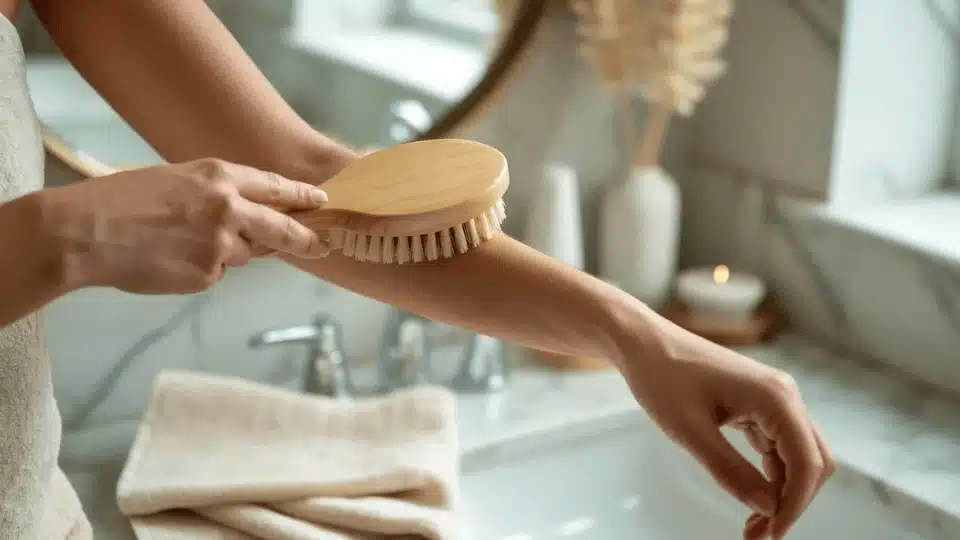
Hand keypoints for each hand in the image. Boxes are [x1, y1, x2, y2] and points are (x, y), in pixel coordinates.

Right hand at [41, 158, 330, 293]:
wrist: (85, 232)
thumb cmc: (122, 200)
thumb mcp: (176, 179)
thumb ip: (218, 194)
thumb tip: (247, 216)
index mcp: (219, 176)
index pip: (276, 186)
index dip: (302, 197)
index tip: (321, 202)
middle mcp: (229, 208)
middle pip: (282, 228)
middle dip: (306, 239)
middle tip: (323, 247)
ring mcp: (221, 244)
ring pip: (245, 253)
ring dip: (230, 251)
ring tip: (183, 242)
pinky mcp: (208, 274)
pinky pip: (217, 273)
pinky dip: (202, 269)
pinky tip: (171, 260)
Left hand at [618, 326, 833, 538]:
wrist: (643, 343)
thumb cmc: (662, 378)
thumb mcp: (690, 432)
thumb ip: (730, 471)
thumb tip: (767, 507)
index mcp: (775, 398)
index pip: (808, 463)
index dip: (794, 505)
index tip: (770, 534)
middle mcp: (784, 395)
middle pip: (812, 461)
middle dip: (791, 502)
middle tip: (759, 535)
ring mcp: (773, 398)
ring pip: (797, 456)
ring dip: (781, 492)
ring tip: (753, 526)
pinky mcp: (758, 404)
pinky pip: (778, 445)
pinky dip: (770, 474)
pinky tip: (751, 496)